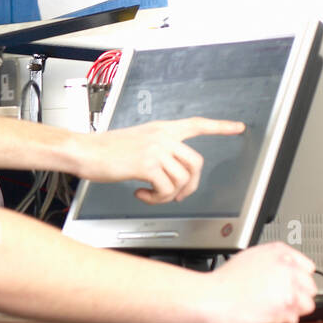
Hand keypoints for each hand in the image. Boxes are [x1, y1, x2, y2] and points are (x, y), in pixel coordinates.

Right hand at [66, 117, 244, 202]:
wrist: (84, 150)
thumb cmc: (103, 149)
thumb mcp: (135, 142)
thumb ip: (155, 150)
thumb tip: (167, 172)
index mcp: (161, 129)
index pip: (197, 124)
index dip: (220, 127)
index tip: (238, 127)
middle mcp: (162, 137)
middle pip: (196, 162)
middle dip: (191, 185)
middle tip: (177, 194)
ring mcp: (156, 150)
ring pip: (182, 179)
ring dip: (168, 195)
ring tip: (152, 194)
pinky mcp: (147, 165)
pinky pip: (166, 189)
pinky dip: (156, 198)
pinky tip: (142, 194)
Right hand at [196, 242, 316, 322]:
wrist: (210, 298)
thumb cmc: (224, 280)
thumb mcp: (250, 256)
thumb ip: (274, 259)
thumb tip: (290, 268)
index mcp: (279, 253)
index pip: (308, 268)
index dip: (297, 278)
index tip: (289, 284)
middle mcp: (287, 269)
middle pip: (310, 288)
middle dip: (297, 295)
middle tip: (277, 298)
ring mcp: (288, 290)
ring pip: (307, 305)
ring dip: (292, 309)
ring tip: (272, 308)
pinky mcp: (284, 310)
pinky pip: (293, 320)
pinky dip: (281, 321)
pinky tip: (265, 315)